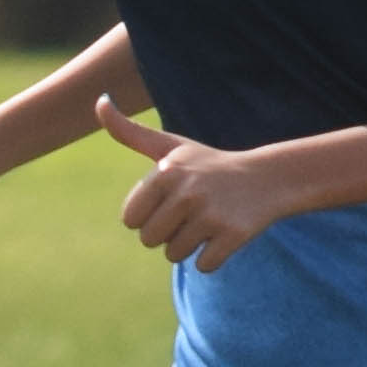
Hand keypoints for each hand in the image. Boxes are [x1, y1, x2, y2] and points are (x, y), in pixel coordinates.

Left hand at [94, 100, 293, 272]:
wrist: (266, 179)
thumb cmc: (208, 165)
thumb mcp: (169, 146)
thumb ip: (129, 132)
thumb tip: (100, 101)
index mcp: (166, 171)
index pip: (130, 219)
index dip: (148, 216)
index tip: (169, 201)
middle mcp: (187, 191)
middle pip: (149, 240)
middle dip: (166, 233)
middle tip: (191, 213)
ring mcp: (211, 214)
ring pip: (174, 255)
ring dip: (189, 245)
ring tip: (208, 220)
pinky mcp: (233, 235)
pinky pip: (202, 266)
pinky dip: (211, 257)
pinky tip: (225, 232)